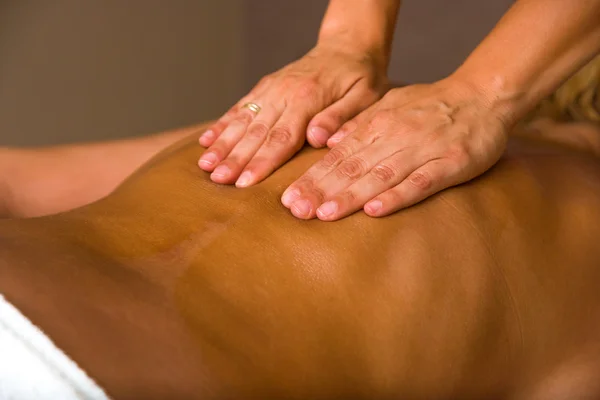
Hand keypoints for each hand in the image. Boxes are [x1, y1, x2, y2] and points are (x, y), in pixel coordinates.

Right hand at [197, 43, 386, 186]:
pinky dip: (221, 124)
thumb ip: (341, 117)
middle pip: (256, 132)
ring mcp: (271, 89)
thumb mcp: (365, 95)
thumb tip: (316, 138)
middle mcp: (284, 93)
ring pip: (243, 120)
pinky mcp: (265, 87)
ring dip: (222, 143)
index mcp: (308, 98)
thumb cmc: (360, 76)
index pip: (282, 138)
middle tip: (218, 180)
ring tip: (205, 165)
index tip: (245, 182)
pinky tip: (206, 141)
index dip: (261, 162)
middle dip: (235, 158)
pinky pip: (240, 107)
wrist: (347, 46)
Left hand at [280, 78, 511, 219]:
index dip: (312, 178)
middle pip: (352, 168)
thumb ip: (360, 123)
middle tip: (297, 212)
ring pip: (379, 176)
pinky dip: (396, 196)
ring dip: (351, 196)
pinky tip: (375, 211)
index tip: (288, 199)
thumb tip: (327, 141)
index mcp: (378, 125)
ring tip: (325, 214)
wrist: (483, 95)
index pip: (338, 156)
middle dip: (322, 191)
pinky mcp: (449, 164)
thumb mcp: (390, 104)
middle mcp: (395, 136)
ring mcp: (422, 150)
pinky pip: (419, 183)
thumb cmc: (432, 105)